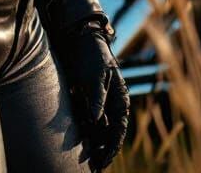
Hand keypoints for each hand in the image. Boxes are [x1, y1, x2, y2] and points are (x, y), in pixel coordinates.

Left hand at [61, 21, 129, 170]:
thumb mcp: (96, 75)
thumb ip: (97, 97)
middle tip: (93, 166)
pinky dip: (86, 132)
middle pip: (110, 134)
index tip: (103, 161)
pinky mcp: (89, 101)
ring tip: (85, 159)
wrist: (81, 40)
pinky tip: (80, 141)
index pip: (119, 129)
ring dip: (94, 144)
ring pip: (100, 131)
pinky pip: (89, 122)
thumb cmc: (93, 55)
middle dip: (103, 150)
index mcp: (121, 99)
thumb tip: (97, 120)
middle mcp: (113, 104)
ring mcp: (101, 104)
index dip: (112, 147)